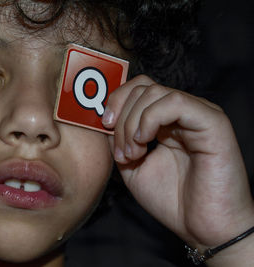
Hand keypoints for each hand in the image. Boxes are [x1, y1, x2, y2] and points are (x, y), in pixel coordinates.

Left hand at [102, 75, 253, 250]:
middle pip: (142, 87)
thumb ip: (118, 141)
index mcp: (165, 121)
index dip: (116, 102)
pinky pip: (174, 102)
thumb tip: (104, 119)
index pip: (138, 89)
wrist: (203, 228)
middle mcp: (182, 113)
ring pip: (154, 92)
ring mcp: (198, 114)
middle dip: (121, 117)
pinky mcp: (212, 122)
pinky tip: (144, 143)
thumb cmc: (172, 200)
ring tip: (133, 154)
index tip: (104, 126)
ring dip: (132, 123)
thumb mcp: (132, 167)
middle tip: (122, 153)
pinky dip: (149, 120)